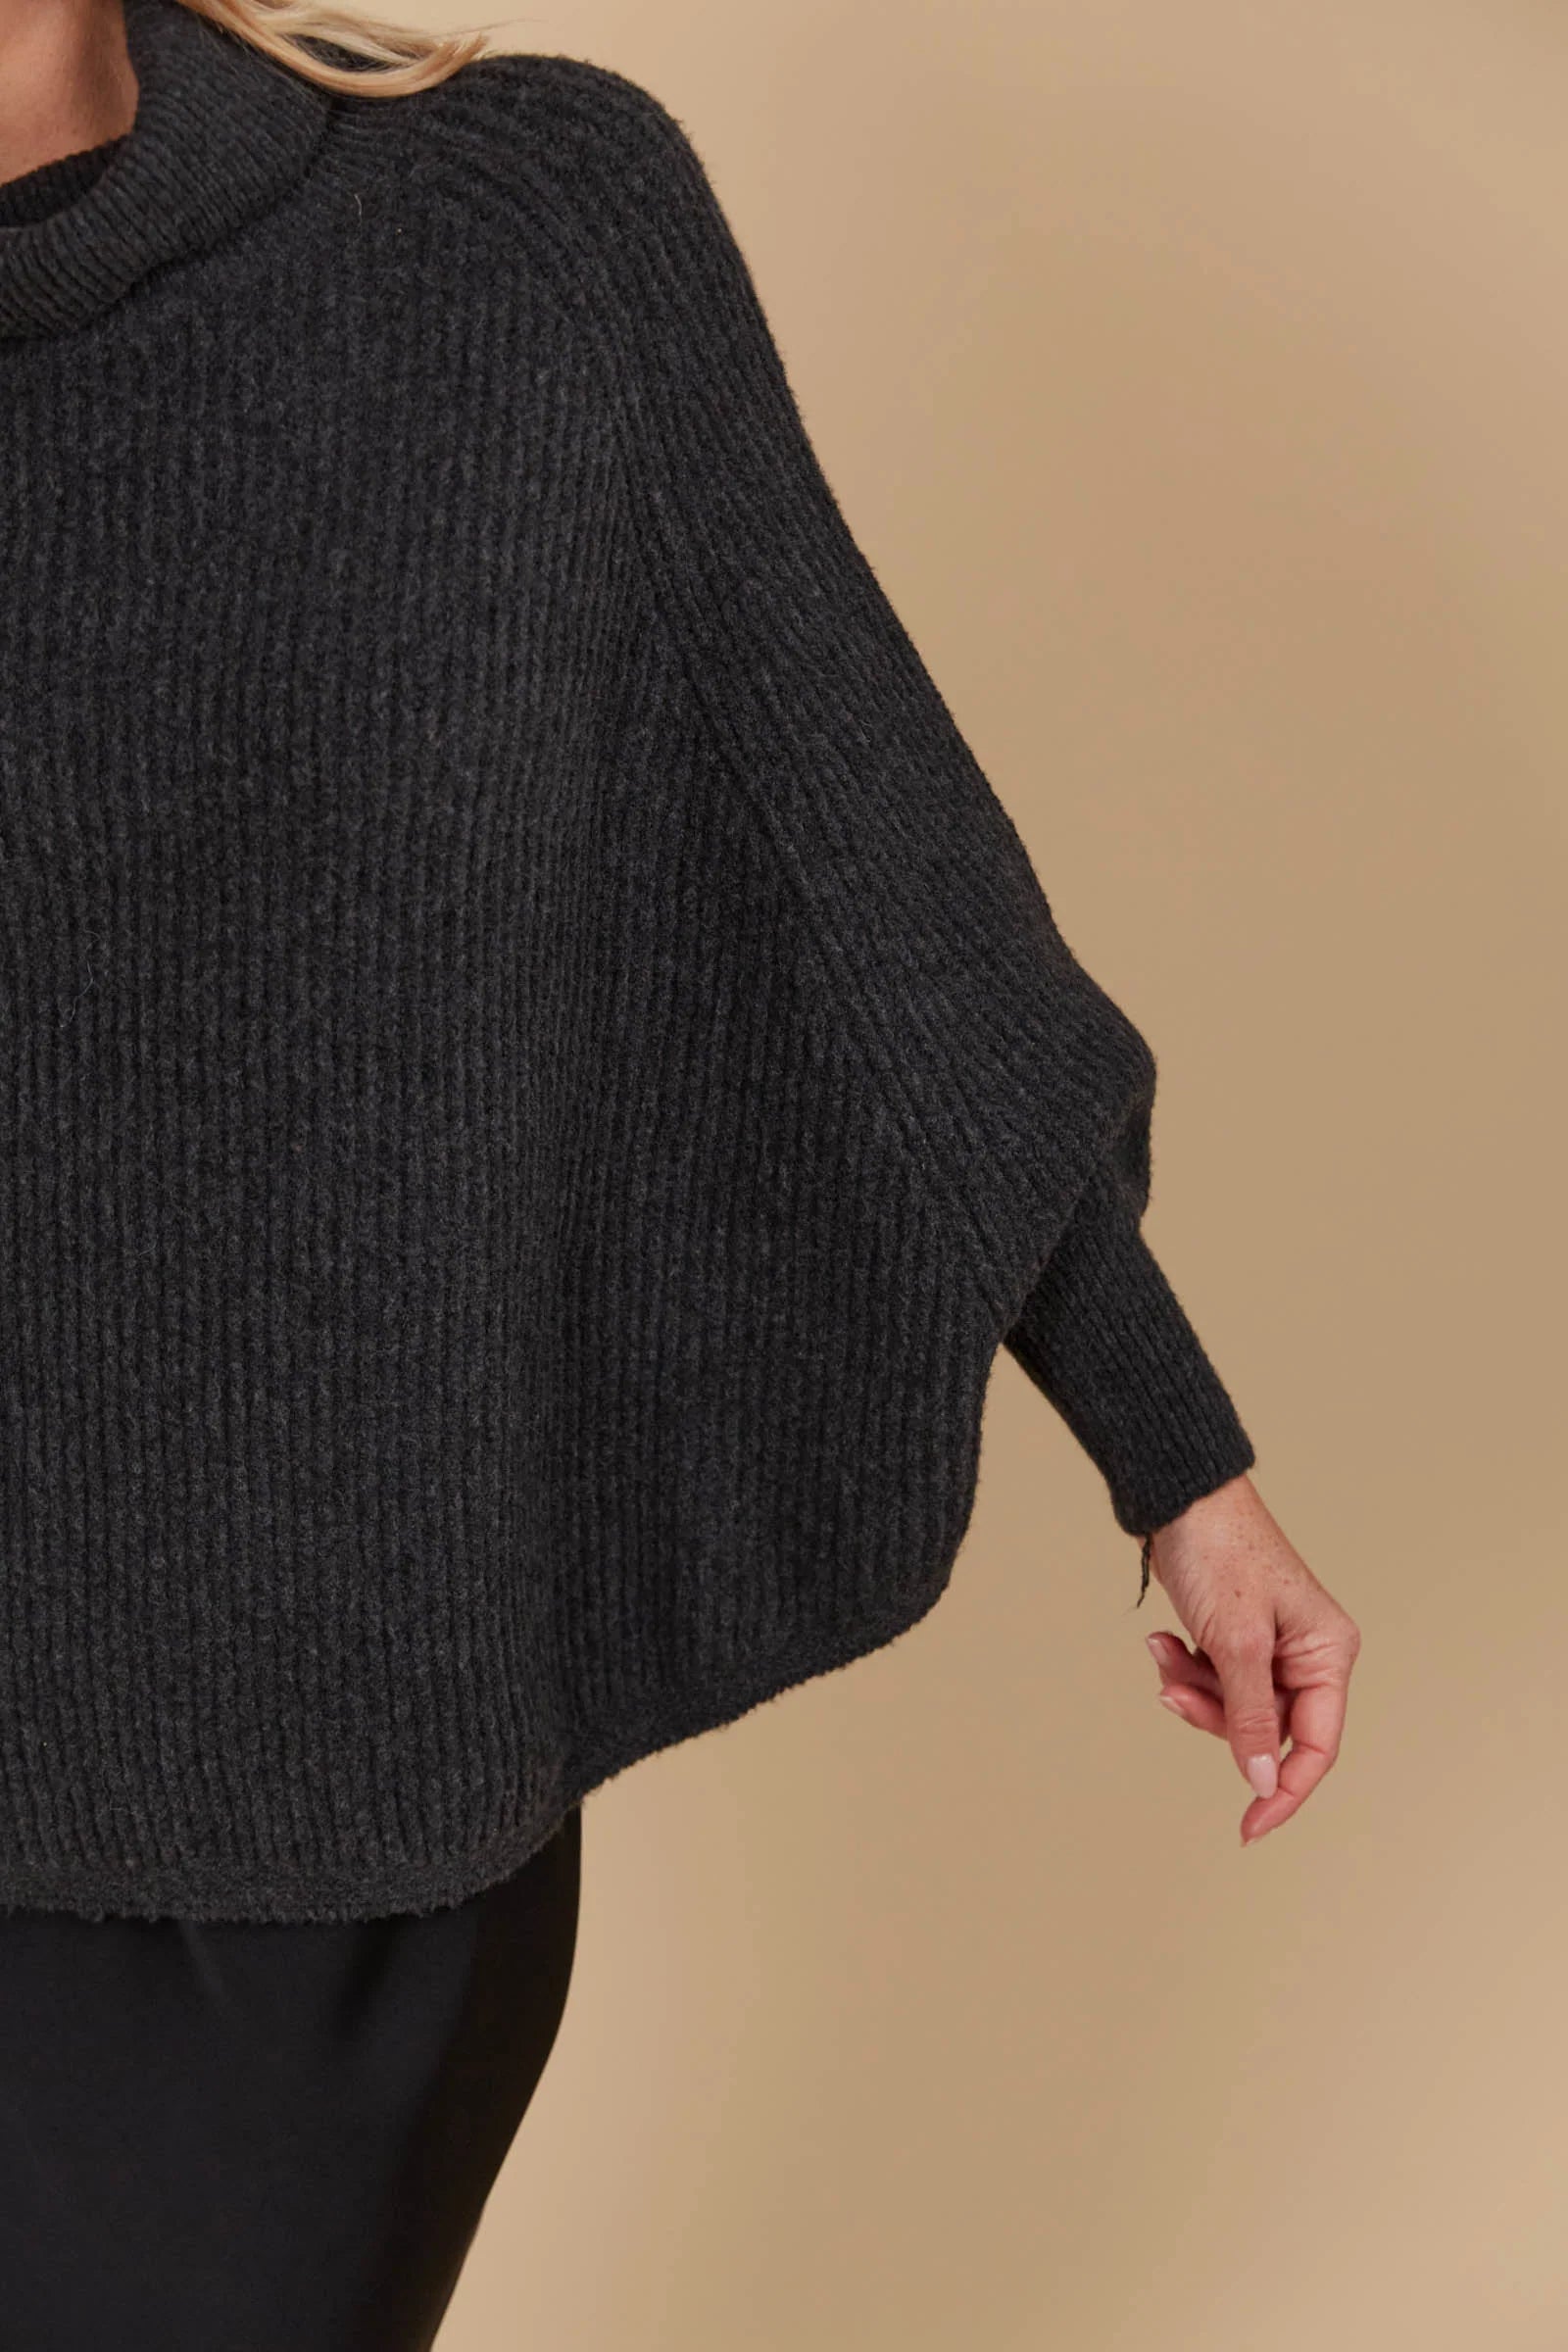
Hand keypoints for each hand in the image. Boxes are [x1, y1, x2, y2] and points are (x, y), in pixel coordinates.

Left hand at [1138, 1474, 1358, 1846]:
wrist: (1179, 1497)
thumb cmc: (1220, 1554)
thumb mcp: (1237, 1645)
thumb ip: (1252, 1719)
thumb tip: (1264, 1782)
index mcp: (1328, 1653)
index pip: (1316, 1745)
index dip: (1284, 1791)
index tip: (1247, 1828)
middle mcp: (1307, 1654)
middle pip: (1266, 1730)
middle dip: (1212, 1717)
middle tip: (1173, 1692)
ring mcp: (1271, 1647)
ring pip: (1231, 1709)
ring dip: (1190, 1690)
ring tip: (1163, 1652)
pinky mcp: (1235, 1638)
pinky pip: (1212, 1682)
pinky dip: (1183, 1670)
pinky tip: (1162, 1640)